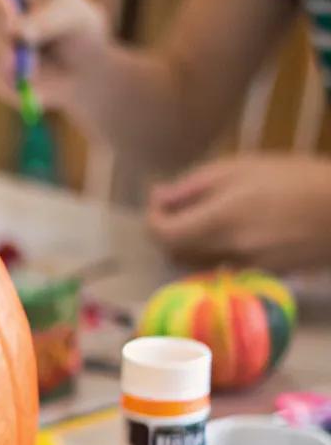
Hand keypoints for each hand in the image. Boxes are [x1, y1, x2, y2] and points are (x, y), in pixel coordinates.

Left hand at [147, 154, 330, 273]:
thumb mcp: (240, 168)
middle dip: (168, 231)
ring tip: (208, 216)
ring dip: (191, 243)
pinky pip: (221, 267)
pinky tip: (234, 230)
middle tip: (178, 206)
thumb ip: (193, 186)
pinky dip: (215, 251)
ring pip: (196, 263)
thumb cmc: (292, 178)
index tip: (159, 201)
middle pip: (175, 253)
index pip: (162, 235)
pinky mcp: (258, 276)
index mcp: (219, 220)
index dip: (153, 219)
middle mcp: (226, 251)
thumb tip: (158, 198)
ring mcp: (243, 268)